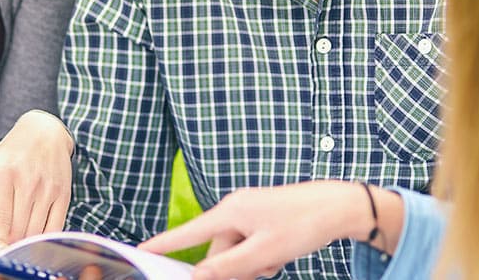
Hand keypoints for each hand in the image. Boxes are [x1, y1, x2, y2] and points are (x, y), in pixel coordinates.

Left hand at [0, 110, 73, 250]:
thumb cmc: (13, 152)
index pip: (1, 218)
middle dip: (6, 242)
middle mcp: (29, 182)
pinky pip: (55, 227)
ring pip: (35, 231)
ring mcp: (49, 189)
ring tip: (12, 237)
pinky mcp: (64, 194)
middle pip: (18, 228)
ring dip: (22, 242)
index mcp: (5, 174)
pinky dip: (42, 239)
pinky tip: (31, 236)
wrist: (46, 131)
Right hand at [140, 181, 402, 279]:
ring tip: (275, 262)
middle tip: (263, 268)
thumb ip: (228, 267)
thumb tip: (198, 276)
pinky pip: (250, 245)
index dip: (163, 245)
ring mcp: (250, 213)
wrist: (340, 206)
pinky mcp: (263, 218)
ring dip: (251, 266)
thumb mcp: (265, 253)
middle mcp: (235, 209)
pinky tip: (279, 256)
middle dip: (234, 269)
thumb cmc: (303, 223)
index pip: (188, 233)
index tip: (138, 252)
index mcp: (230, 212)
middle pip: (217, 251)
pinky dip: (260, 258)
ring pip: (236, 252)